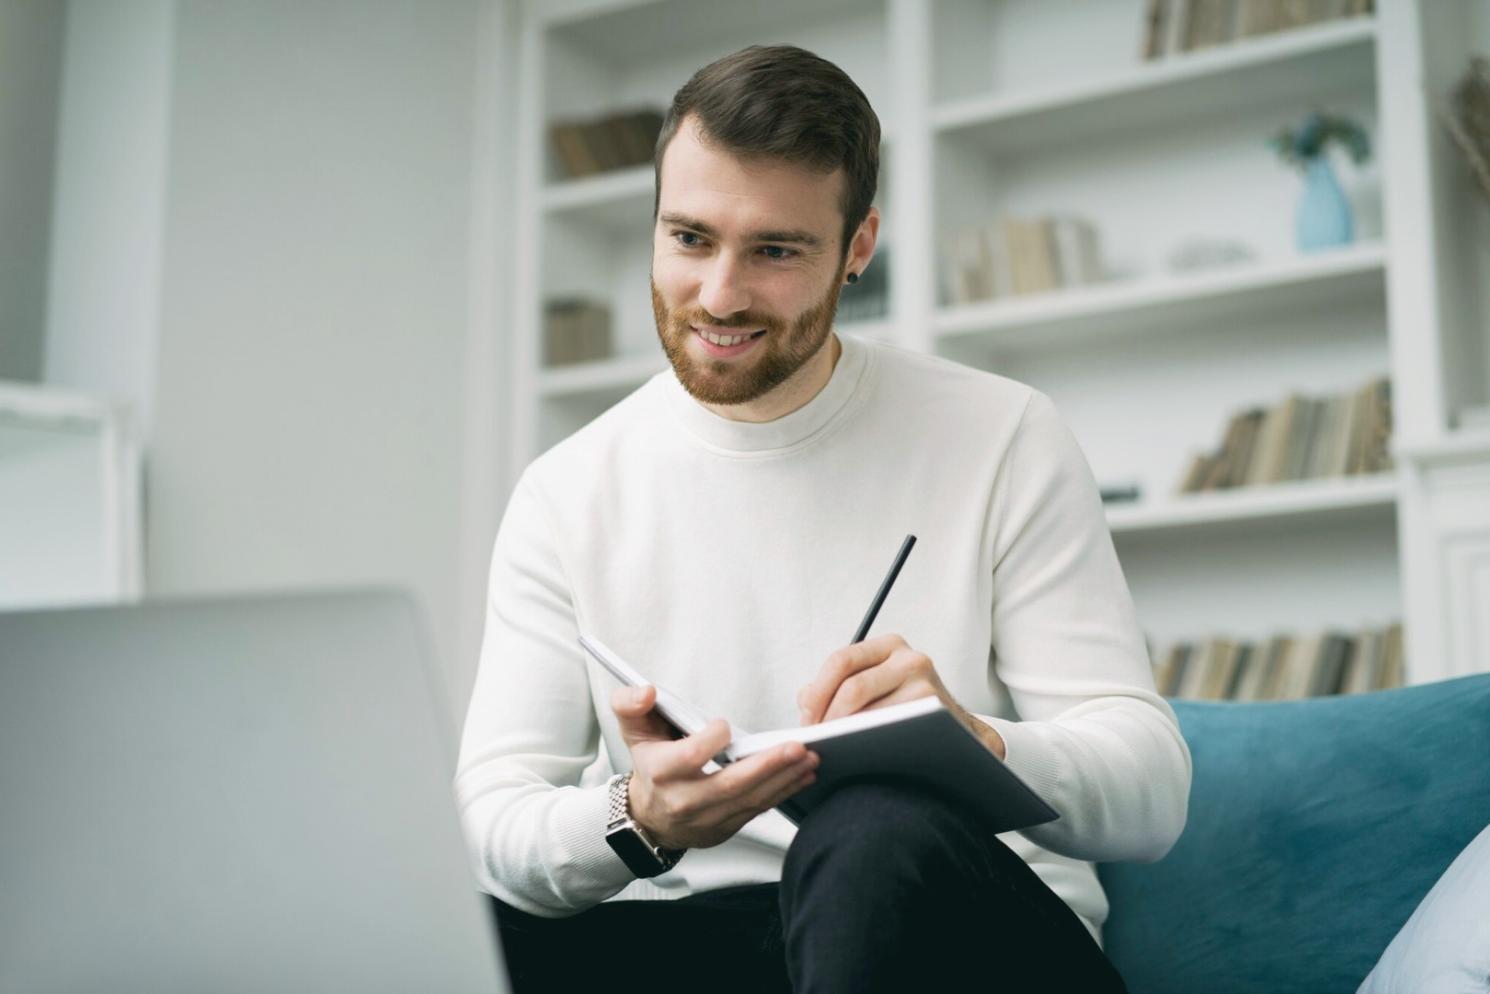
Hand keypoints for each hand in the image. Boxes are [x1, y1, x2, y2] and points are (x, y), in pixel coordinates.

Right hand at [610, 686, 819, 850]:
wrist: (649, 817)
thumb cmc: (650, 764)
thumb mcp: (632, 730)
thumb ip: (631, 704)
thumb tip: (646, 691)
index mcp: (662, 772)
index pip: (691, 756)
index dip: (711, 740)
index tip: (724, 726)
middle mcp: (685, 800)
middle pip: (731, 784)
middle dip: (767, 765)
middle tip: (798, 747)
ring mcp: (708, 818)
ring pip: (751, 800)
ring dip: (785, 779)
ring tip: (810, 758)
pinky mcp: (727, 827)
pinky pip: (759, 809)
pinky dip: (784, 792)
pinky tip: (804, 775)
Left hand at [796, 633, 1005, 759]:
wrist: (954, 731)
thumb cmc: (904, 709)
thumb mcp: (874, 685)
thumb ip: (836, 686)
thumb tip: (805, 703)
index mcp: (888, 645)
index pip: (840, 661)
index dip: (817, 694)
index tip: (806, 721)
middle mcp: (909, 657)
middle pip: (852, 686)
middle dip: (826, 717)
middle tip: (815, 741)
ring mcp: (925, 682)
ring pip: (870, 711)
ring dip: (844, 734)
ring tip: (831, 749)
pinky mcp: (935, 710)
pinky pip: (891, 729)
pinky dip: (869, 743)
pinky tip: (858, 754)